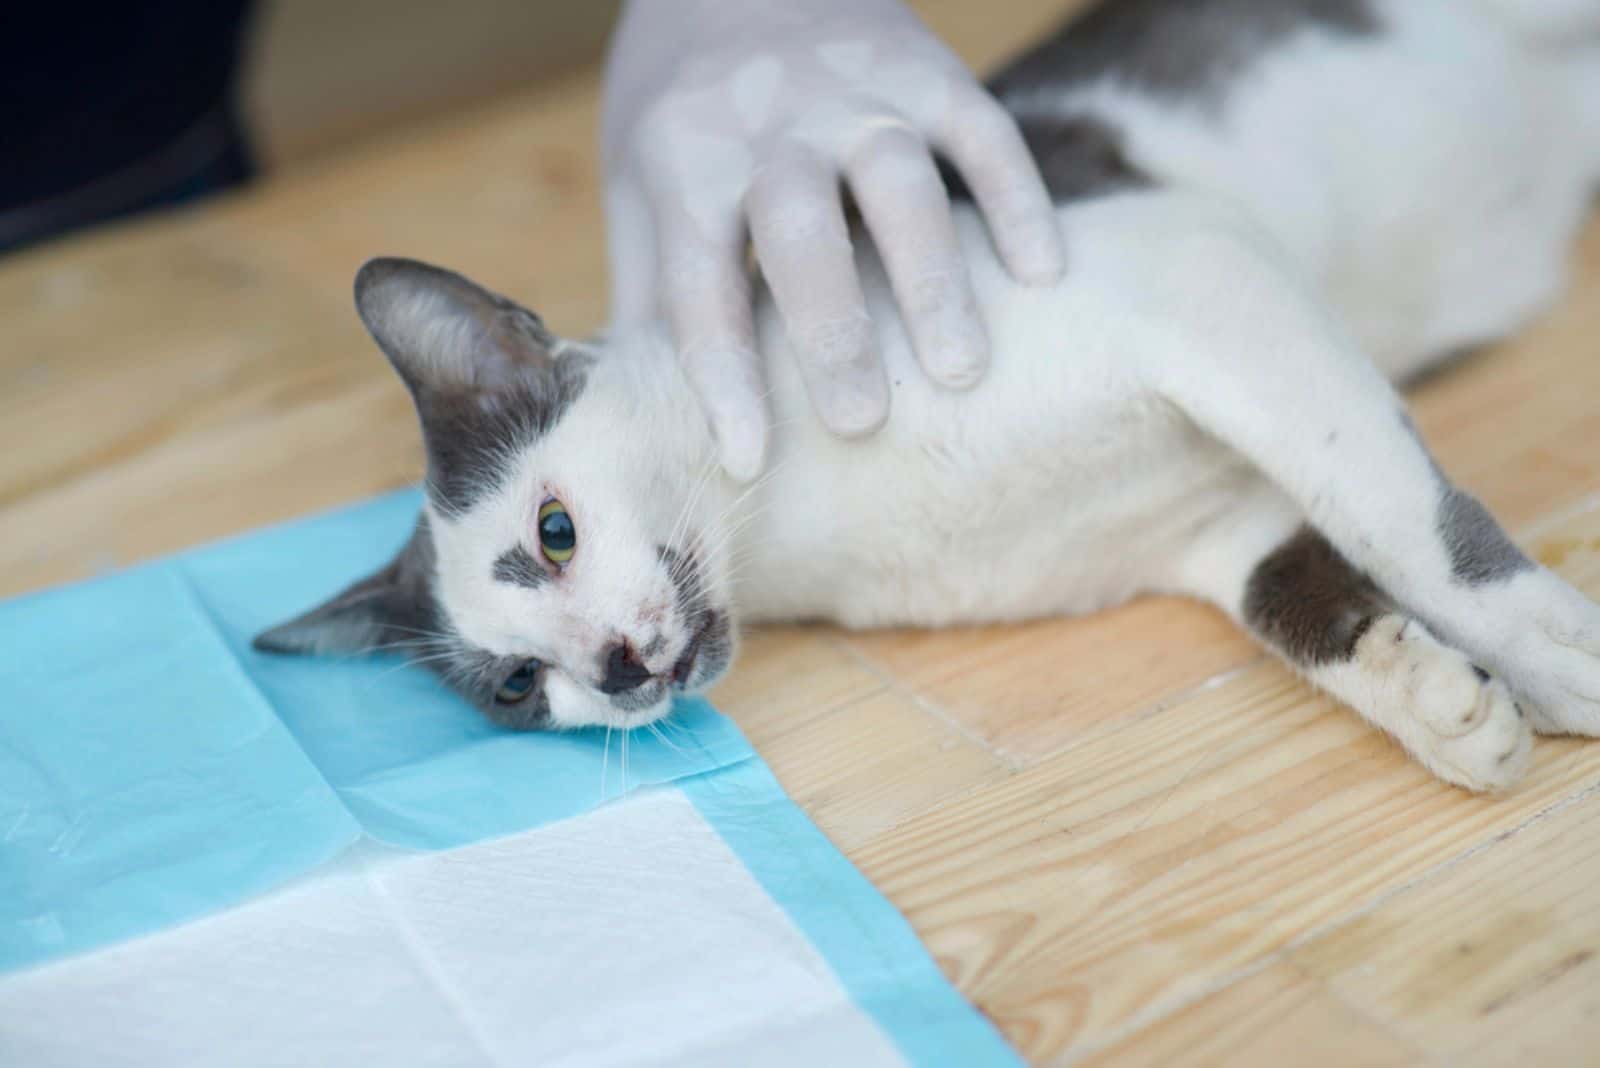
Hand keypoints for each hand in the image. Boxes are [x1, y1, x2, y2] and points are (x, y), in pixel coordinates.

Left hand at [601, 0, 1064, 479]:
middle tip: (864, 421)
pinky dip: (1016, 199)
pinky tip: (1041, 274)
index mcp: (684, 159)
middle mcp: (768, 123)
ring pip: (897, 182)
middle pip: (799, 228)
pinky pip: (983, 131)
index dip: (721, 375)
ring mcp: (853, 90)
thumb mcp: (639, 183)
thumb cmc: (684, 107)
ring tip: (961, 372)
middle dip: (832, 330)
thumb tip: (652, 413)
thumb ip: (654, 286)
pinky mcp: (924, 67)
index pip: (699, 281)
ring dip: (931, 278)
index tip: (749, 459)